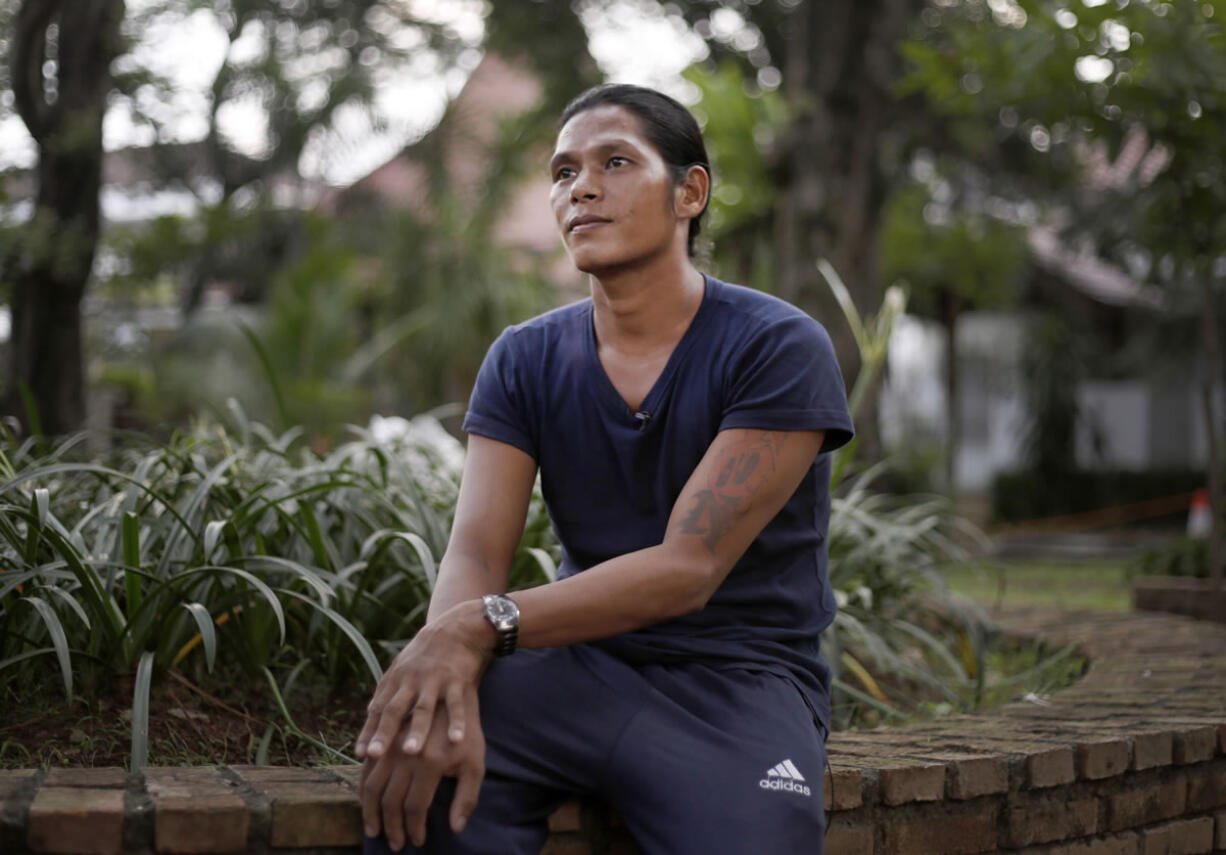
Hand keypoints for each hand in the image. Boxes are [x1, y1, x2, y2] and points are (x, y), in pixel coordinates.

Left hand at [356, 600, 492, 759]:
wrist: (456, 628)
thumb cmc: (426, 653)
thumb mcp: (402, 666)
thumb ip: (388, 690)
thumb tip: (370, 713)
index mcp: (397, 679)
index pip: (379, 709)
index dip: (369, 731)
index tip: (360, 755)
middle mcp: (412, 680)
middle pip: (395, 709)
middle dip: (384, 733)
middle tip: (374, 755)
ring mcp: (434, 680)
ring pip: (424, 708)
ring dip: (417, 730)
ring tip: (411, 752)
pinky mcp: (457, 680)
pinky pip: (456, 704)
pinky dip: (456, 721)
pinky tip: (456, 740)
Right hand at [359, 688, 485, 849]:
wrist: (450, 684)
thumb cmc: (467, 730)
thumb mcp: (476, 761)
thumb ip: (467, 797)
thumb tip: (455, 829)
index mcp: (431, 761)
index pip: (415, 806)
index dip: (414, 829)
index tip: (417, 842)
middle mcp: (406, 753)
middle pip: (390, 800)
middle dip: (390, 827)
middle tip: (394, 844)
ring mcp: (390, 742)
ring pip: (371, 785)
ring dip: (370, 812)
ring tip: (373, 830)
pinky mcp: (381, 737)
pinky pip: (365, 768)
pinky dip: (363, 788)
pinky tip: (366, 802)